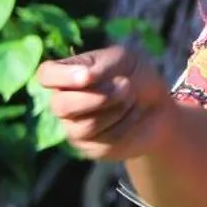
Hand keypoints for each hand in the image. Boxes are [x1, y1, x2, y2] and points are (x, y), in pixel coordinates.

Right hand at [35, 45, 176, 161]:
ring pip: (84, 126)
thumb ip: (103, 64)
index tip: (88, 76)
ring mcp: (74, 127)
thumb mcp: (124, 59)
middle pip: (61, 105)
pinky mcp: (91, 147)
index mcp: (67, 75)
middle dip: (98, 97)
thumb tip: (86, 77)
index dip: (62, 77)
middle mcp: (64, 102)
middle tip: (126, 85)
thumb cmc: (136, 76)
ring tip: (130, 99)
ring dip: (115, 110)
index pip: (46, 75)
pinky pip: (104, 140)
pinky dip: (125, 125)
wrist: (159, 105)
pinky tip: (132, 116)